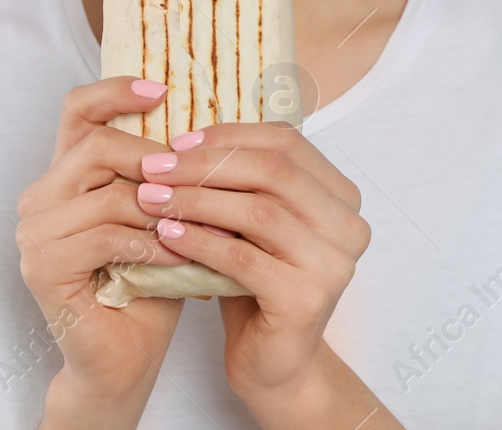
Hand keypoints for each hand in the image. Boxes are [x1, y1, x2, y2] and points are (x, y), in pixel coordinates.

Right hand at [16, 77, 193, 414]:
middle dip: (156, 162)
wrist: (129, 351)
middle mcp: (40, 196)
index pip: (77, 109)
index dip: (115, 91)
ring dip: (164, 210)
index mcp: (68, 173)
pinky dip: (153, 243)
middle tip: (200, 183)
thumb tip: (215, 118)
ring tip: (203, 225)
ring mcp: (34, 233)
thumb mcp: (167, 210)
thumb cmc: (153, 275)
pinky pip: (106, 237)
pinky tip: (180, 254)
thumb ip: (169, 169)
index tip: (163, 89)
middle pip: (96, 146)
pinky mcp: (41, 267)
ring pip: (109, 194)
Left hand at [136, 120, 371, 406]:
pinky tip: (166, 234)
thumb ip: (242, 183)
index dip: (230, 135)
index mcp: (343, 197)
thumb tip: (188, 136)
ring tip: (151, 197)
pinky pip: (243, 258)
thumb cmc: (259, 287)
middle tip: (155, 166)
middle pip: (274, 171)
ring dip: (196, 199)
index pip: (288, 142)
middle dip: (207, 163)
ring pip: (258, 211)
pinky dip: (200, 241)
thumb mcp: (254, 225)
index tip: (178, 140)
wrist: (275, 365)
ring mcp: (333, 264)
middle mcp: (349, 226)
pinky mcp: (306, 299)